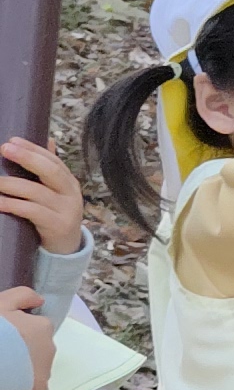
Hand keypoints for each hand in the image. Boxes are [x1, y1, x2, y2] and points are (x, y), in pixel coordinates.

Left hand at [0, 138, 86, 256]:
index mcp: (69, 182)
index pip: (52, 160)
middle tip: (4, 149)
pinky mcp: (58, 226)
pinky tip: (0, 203)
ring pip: (37, 192)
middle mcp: (71, 194)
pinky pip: (33, 212)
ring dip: (11, 184)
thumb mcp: (55, 193)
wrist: (66, 249)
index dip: (33, 149)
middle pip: (50, 171)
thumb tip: (47, 140)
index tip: (12, 140)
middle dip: (27, 158)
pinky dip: (14, 205)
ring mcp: (67, 210)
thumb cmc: (54, 216)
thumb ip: (49, 171)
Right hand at [0, 288, 47, 389]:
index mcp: (42, 326)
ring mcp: (46, 370)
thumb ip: (22, 295)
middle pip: (36, 348)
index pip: (35, 328)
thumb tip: (40, 300)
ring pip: (35, 368)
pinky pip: (35, 388)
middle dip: (21, 350)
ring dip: (22, 368)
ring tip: (3, 367)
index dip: (17, 332)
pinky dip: (24, 387)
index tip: (3, 336)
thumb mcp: (1, 303)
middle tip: (2, 352)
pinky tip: (9, 384)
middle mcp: (50, 347)